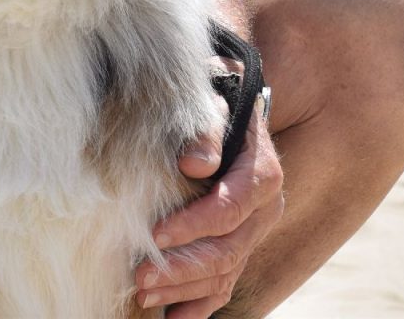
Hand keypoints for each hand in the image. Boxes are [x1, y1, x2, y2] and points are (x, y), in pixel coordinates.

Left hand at [136, 84, 282, 317]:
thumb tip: (194, 164)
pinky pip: (225, 285)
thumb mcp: (211, 105)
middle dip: (182, 268)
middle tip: (140, 277)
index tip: (156, 234)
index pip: (228, 211)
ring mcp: (253, 233)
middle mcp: (263, 211)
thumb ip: (205, 131)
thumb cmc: (213, 105)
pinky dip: (200, 305)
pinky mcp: (240, 247)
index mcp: (261, 176)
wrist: (230, 111)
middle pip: (226, 251)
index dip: (193, 226)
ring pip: (225, 273)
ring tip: (144, 295)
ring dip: (184, 290)